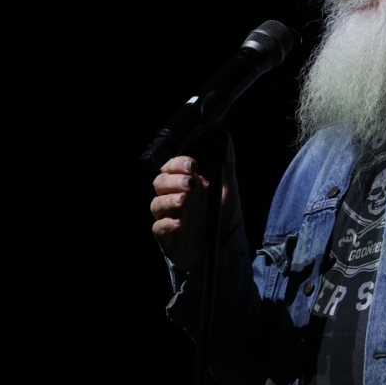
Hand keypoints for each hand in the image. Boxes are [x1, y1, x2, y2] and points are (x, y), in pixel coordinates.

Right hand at [150, 140, 240, 271]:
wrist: (225, 246)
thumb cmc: (223, 215)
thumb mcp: (229, 188)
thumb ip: (227, 164)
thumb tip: (225, 138)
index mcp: (188, 183)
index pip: (172, 167)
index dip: (178, 164)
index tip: (192, 165)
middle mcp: (175, 198)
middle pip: (160, 183)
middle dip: (173, 180)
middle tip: (190, 182)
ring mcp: (169, 216)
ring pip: (156, 204)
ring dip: (169, 200)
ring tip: (184, 200)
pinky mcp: (167, 236)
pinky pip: (159, 228)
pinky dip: (167, 223)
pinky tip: (180, 222)